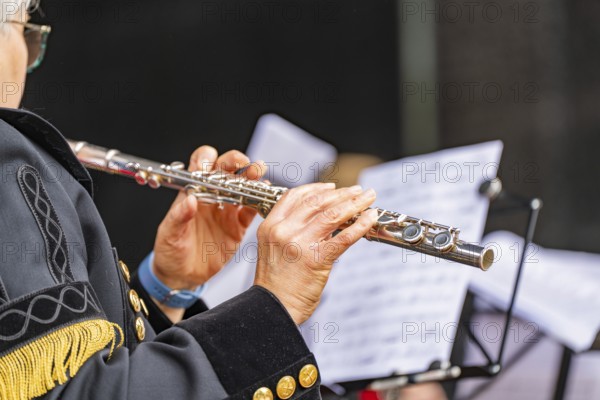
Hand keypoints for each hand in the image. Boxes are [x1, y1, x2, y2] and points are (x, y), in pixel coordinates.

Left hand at [152, 146, 265, 291]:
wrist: (181, 276)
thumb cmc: (170, 251)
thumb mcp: (169, 234)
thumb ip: (178, 216)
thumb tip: (189, 200)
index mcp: (193, 191)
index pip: (201, 164)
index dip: (209, 158)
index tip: (214, 163)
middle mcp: (212, 195)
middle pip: (227, 169)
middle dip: (238, 162)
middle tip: (246, 166)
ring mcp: (227, 209)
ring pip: (244, 185)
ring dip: (253, 178)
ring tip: (259, 177)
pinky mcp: (238, 226)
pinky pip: (253, 210)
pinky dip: (261, 202)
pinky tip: (266, 198)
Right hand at [254, 183, 377, 324]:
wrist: (273, 310)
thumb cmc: (276, 284)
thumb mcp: (274, 249)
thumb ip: (292, 231)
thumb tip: (322, 219)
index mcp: (271, 226)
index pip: (294, 196)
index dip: (316, 188)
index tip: (333, 187)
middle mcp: (284, 231)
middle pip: (316, 202)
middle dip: (341, 193)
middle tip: (358, 190)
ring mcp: (299, 244)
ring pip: (332, 214)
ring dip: (354, 203)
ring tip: (368, 198)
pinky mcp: (316, 259)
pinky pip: (343, 237)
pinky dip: (360, 225)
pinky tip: (370, 218)